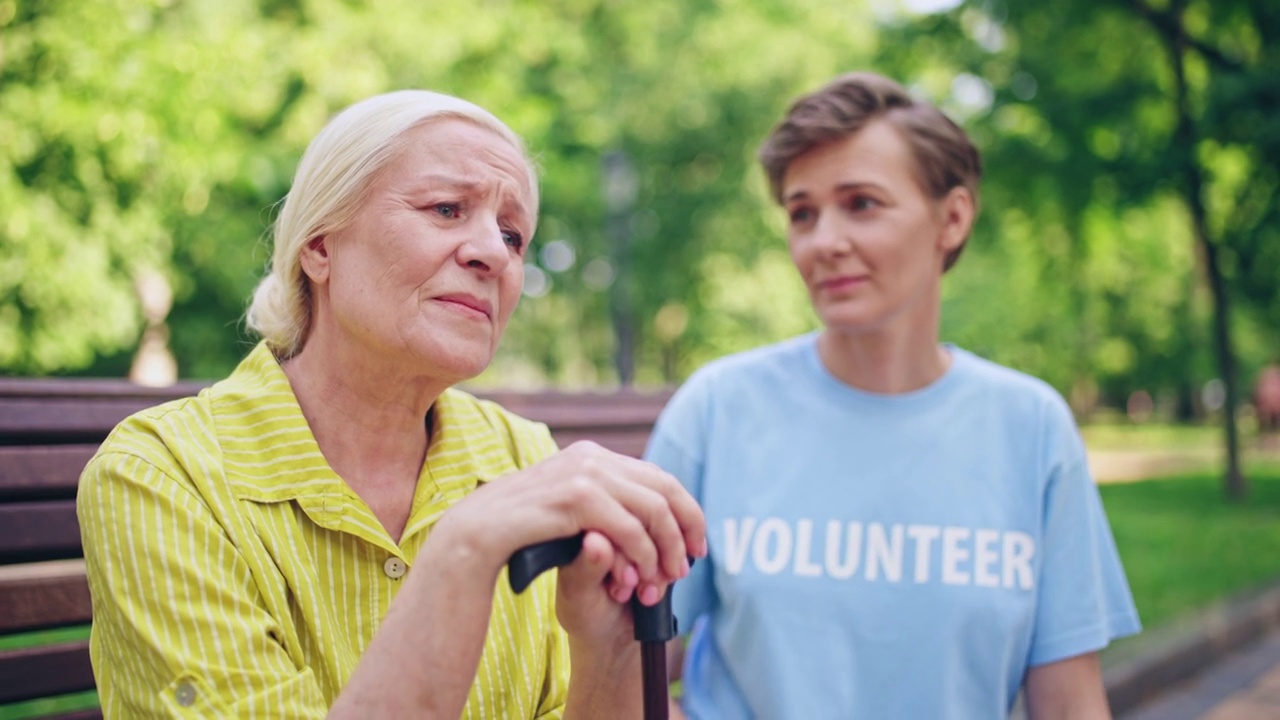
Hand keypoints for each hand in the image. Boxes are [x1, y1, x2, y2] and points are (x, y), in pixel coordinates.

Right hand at [436, 441, 705, 603]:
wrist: (475, 534)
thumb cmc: (521, 530)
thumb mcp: (569, 512)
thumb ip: (602, 506)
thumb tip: (650, 516)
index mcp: (592, 456)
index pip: (658, 477)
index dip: (686, 510)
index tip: (697, 543)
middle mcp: (592, 458)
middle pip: (665, 488)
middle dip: (686, 529)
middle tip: (692, 563)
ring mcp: (584, 473)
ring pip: (653, 509)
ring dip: (666, 549)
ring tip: (668, 579)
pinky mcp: (576, 497)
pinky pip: (629, 528)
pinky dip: (642, 555)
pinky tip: (641, 575)